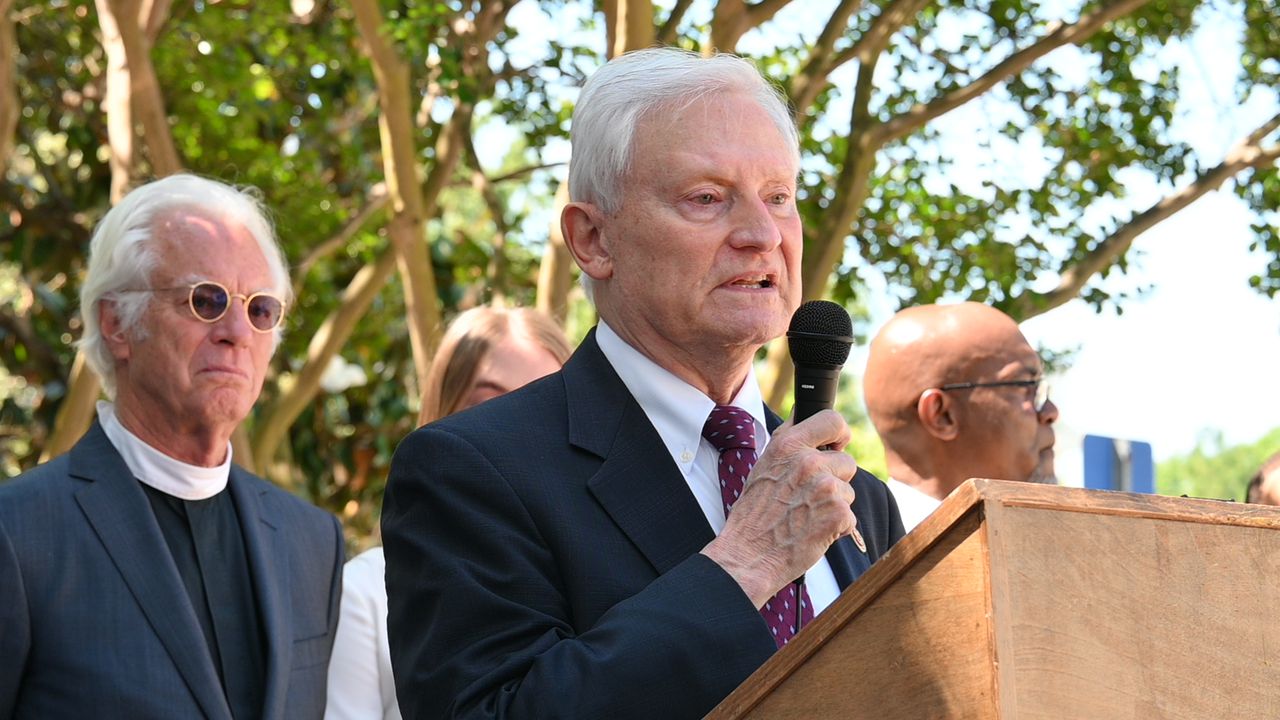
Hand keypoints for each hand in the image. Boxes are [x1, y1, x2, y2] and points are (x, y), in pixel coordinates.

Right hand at [701, 409, 859, 607]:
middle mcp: (808, 462)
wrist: (748, 554)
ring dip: (834, 504)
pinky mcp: (838, 514)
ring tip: (806, 516)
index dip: (839, 433)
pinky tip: (812, 531)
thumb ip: (787, 440)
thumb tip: (801, 415)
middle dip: (835, 478)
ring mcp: (826, 487)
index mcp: (788, 445)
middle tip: (809, 496)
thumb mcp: (763, 465)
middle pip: (846, 460)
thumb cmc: (753, 513)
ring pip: (848, 490)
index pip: (832, 420)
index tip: (837, 444)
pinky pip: (850, 516)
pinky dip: (836, 527)